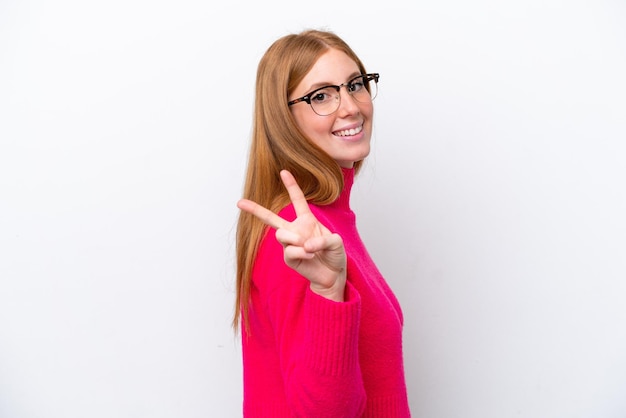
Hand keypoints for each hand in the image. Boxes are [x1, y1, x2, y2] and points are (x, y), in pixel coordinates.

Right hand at [237, 170, 346, 301]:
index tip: (283, 171)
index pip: (297, 200)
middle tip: (239, 202)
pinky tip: (310, 255)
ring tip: (309, 247)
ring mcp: (290, 244)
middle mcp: (295, 230)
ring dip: (296, 239)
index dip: (291, 185)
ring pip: (281, 234)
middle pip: (270, 218)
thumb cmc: (335, 255)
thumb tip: (305, 245)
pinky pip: (290, 251)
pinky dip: (303, 253)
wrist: (333, 274)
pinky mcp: (289, 258)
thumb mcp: (336, 242)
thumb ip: (323, 239)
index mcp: (307, 220)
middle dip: (254, 210)